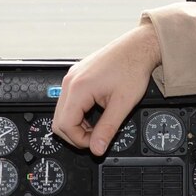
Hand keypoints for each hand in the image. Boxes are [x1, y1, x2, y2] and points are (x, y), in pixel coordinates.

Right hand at [52, 24, 160, 155]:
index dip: (79, 140)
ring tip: (99, 125)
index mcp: (78, 88)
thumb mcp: (123, 104)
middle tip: (96, 137)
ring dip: (78, 124)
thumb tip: (97, 148)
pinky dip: (79, 113)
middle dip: (76, 134)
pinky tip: (95, 113)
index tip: (96, 143)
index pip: (65, 125)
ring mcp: (72, 78)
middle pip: (58, 121)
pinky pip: (69, 101)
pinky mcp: (77, 77)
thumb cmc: (132, 68)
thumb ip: (108, 129)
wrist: (137, 47)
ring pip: (63, 112)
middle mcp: (70, 82)